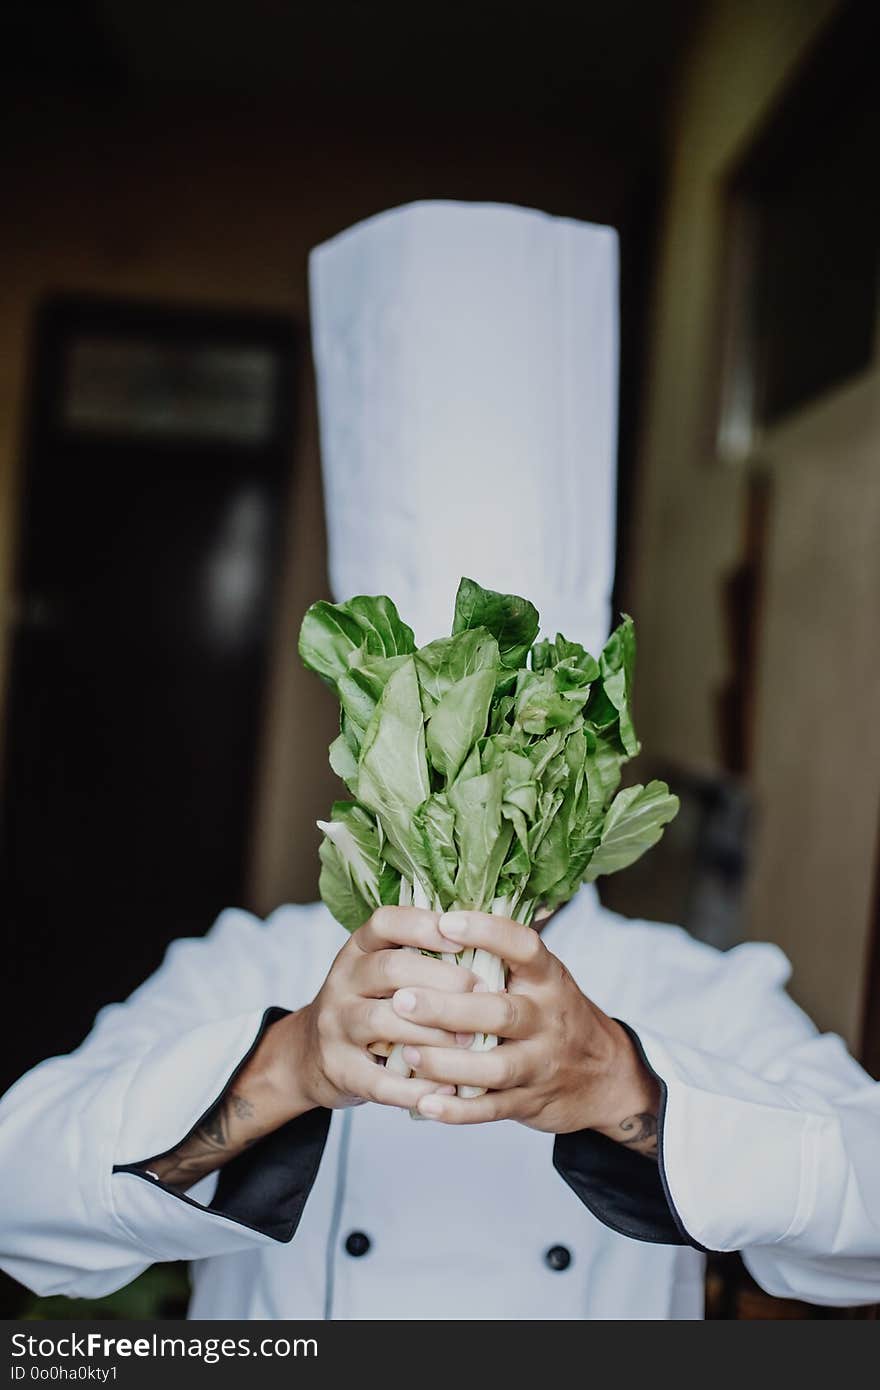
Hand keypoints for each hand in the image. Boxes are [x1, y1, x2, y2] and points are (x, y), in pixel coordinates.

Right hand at [280, 907, 477, 1114]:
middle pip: (390, 969)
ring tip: (470, 1041)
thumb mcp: (380, 971)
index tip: (462, 938)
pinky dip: (417, 1087)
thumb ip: (420, 957)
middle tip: (484, 994)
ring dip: (433, 1032)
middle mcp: (342, 981)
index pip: (385, 923)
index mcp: (358, 950)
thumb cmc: (366, 1005)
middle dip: (443, 980)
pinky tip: (449, 1090)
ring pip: (384, 1021)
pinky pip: (380, 1080)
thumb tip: (489, 944)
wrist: (309, 1054)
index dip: (423, 926)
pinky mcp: (338, 1069)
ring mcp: (336, 1026)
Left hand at [389, 910, 659, 1147]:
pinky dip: (457, 1109)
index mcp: (549, 978)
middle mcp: (548, 1019)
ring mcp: (540, 1064)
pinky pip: (491, 1109)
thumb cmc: (553, 1013)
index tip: (446, 922)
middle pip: (502, 1013)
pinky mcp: (528, 1103)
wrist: (604, 1076)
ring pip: (495, 1067)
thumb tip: (443, 902)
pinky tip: (424, 1104)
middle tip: (402, 998)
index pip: (525, 947)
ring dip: (448, 1062)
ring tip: (407, 1052)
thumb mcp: (543, 977)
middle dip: (450, 1008)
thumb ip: (502, 952)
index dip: (488, 933)